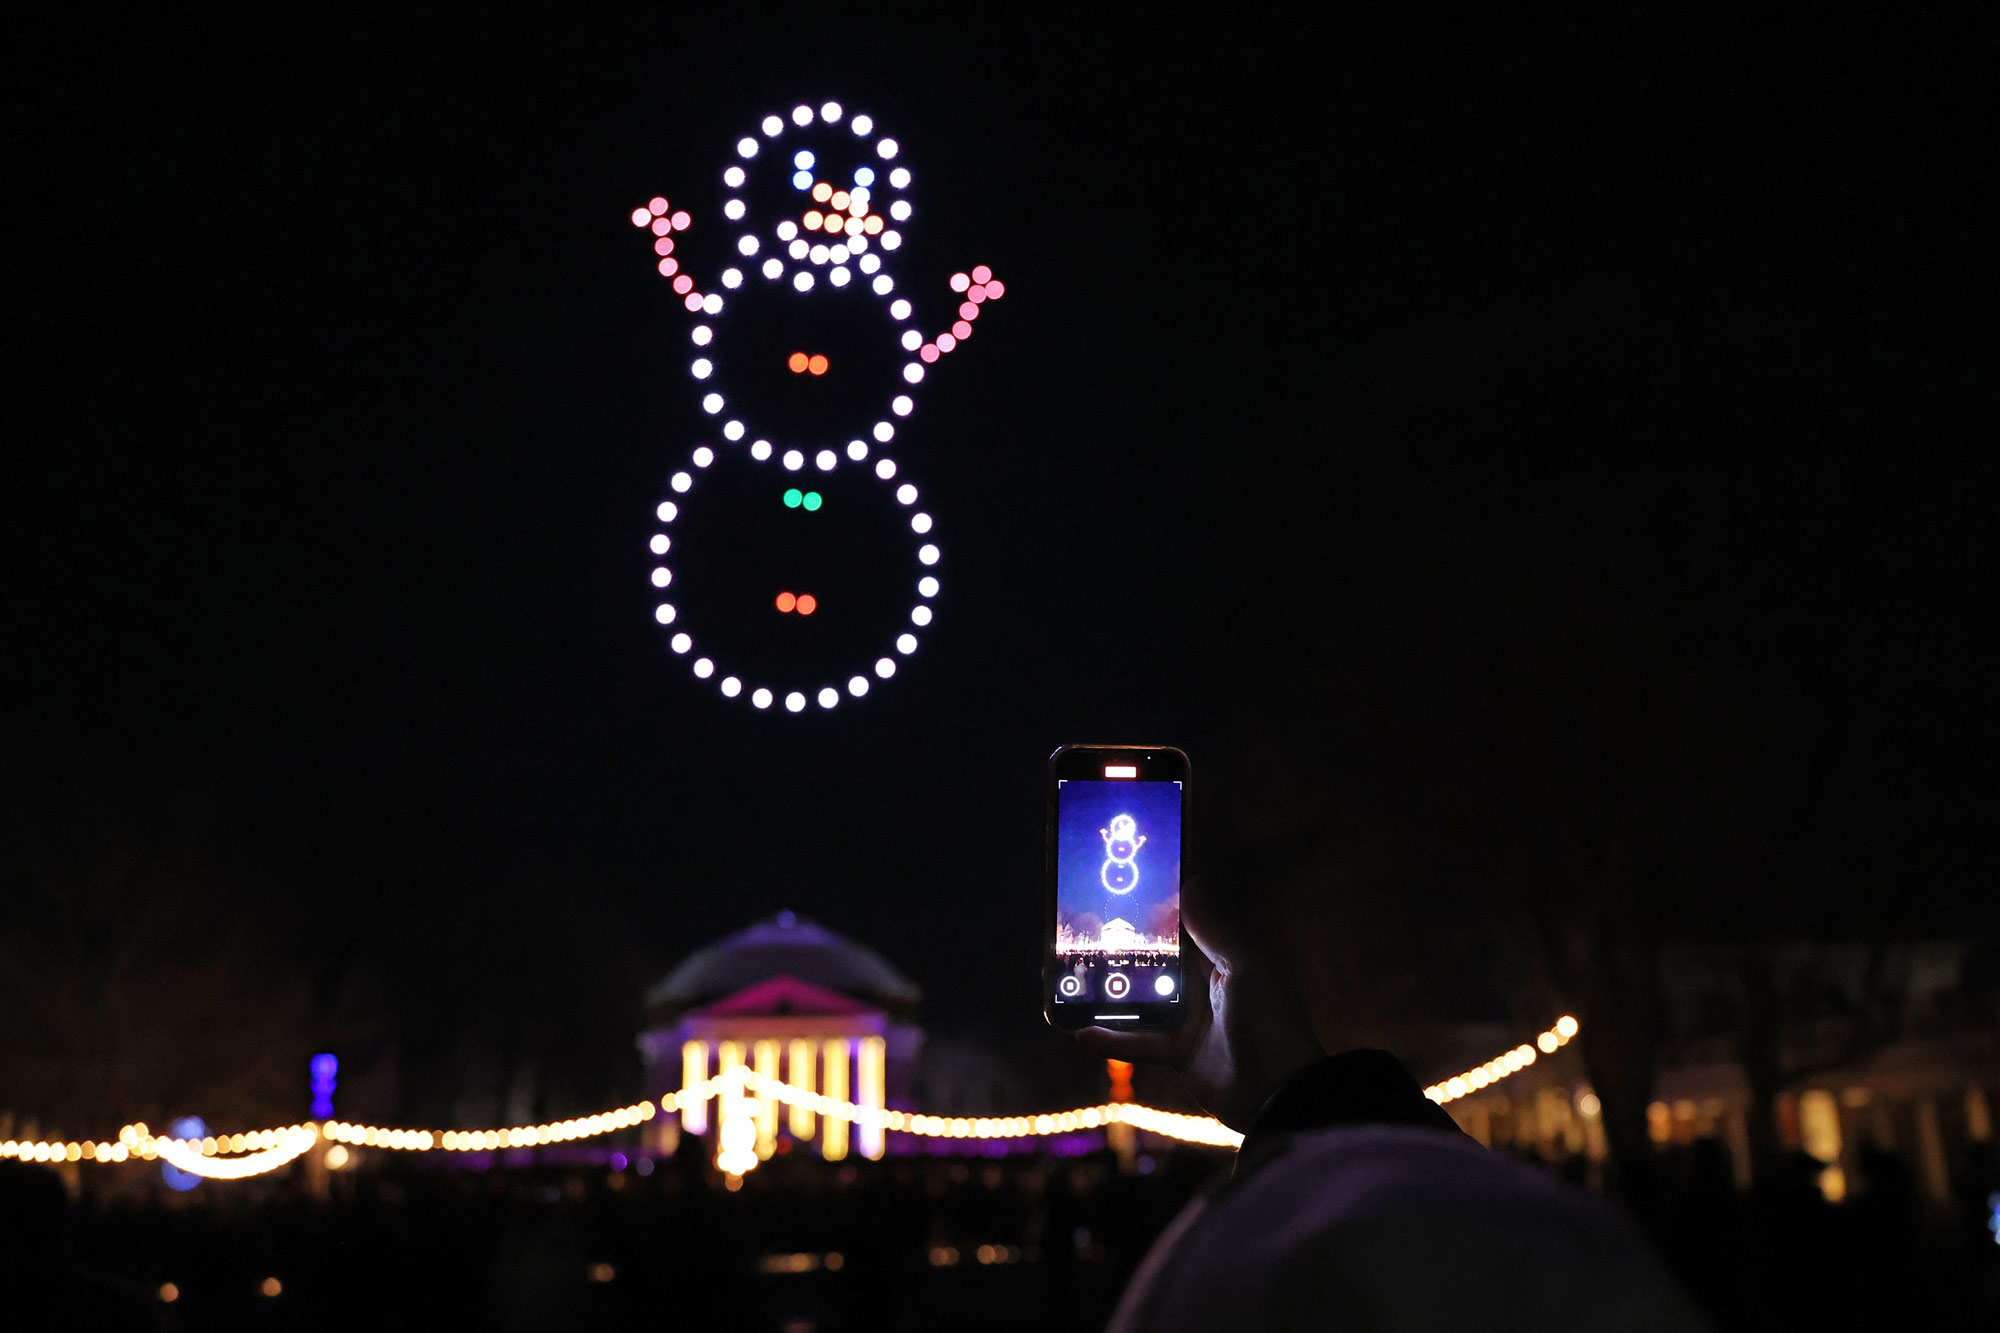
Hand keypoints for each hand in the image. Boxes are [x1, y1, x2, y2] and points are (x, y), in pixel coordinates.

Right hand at [1074, 876, 1324, 1131]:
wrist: (1278, 1094)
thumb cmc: (1270, 1020)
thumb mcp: (1246, 965)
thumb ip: (1213, 928)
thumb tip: (1192, 882)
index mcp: (1225, 956)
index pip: (1185, 926)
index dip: (1156, 910)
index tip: (1120, 892)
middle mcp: (1205, 983)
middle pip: (1157, 960)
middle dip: (1123, 948)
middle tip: (1080, 933)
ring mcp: (1190, 1018)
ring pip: (1142, 997)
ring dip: (1110, 992)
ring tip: (1072, 978)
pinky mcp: (1178, 1051)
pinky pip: (1139, 1040)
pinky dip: (1112, 1039)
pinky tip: (1082, 1033)